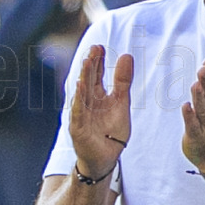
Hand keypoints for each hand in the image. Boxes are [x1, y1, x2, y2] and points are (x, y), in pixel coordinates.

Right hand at [69, 44, 132, 180]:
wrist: (106, 159)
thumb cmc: (112, 132)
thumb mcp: (121, 103)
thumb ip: (123, 81)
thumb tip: (127, 55)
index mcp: (97, 96)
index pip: (96, 74)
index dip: (98, 61)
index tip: (100, 46)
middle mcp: (87, 102)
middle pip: (88, 80)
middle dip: (91, 65)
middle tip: (94, 48)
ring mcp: (81, 115)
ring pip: (82, 93)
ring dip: (84, 77)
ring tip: (87, 61)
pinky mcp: (78, 128)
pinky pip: (78, 112)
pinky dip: (78, 100)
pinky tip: (80, 87)